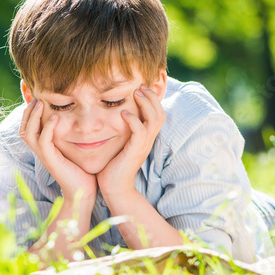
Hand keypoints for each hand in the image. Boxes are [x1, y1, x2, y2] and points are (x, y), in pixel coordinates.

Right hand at [20, 99, 96, 200]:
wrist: (84, 191)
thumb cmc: (82, 170)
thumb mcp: (74, 148)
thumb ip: (70, 135)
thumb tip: (77, 119)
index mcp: (44, 148)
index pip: (28, 127)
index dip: (30, 112)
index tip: (38, 97)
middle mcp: (40, 151)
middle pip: (23, 128)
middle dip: (28, 111)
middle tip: (37, 97)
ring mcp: (44, 156)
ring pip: (28, 133)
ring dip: (33, 116)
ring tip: (41, 103)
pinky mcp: (51, 160)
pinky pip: (43, 141)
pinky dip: (47, 128)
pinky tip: (55, 118)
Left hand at [98, 82, 164, 200]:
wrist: (114, 188)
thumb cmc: (113, 165)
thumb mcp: (120, 143)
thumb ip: (122, 130)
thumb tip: (114, 114)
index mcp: (146, 137)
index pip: (157, 114)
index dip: (153, 99)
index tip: (141, 88)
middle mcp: (148, 140)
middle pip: (160, 113)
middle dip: (152, 97)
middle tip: (140, 86)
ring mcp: (143, 146)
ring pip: (154, 120)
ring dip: (146, 104)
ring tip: (136, 93)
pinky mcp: (135, 151)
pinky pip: (140, 132)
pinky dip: (134, 120)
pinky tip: (124, 113)